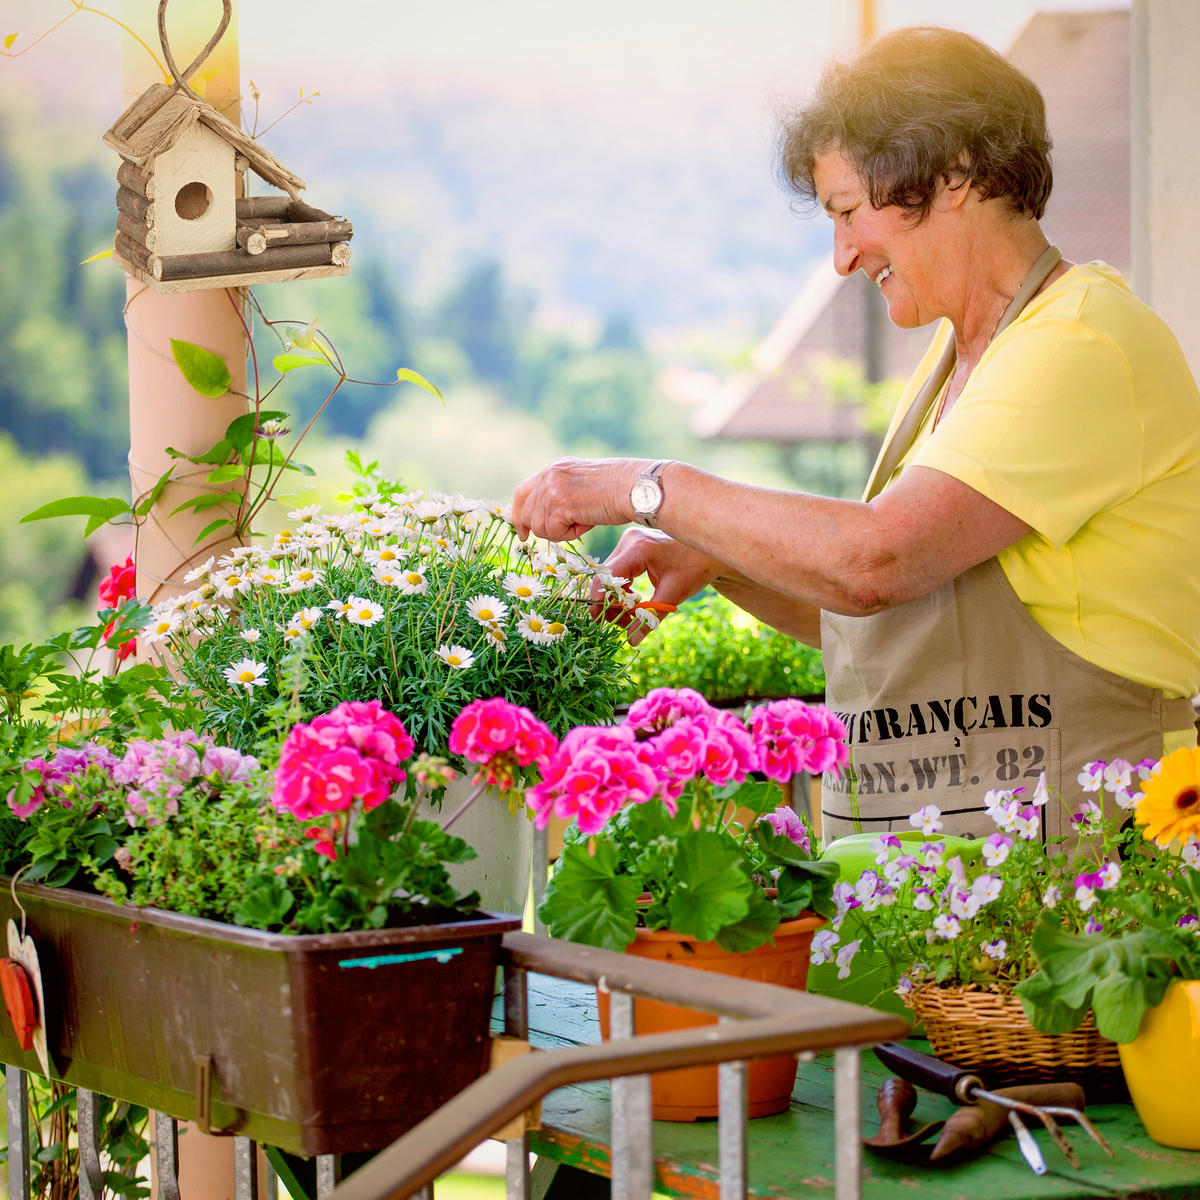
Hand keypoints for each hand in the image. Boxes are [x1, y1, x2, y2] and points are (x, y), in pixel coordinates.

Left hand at [512, 457, 643, 541]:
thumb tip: (548, 518)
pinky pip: (552, 533)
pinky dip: (569, 535)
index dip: (519, 514)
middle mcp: (549, 475)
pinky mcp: (559, 504)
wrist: (635, 488)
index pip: (522, 492)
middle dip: (540, 529)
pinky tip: (586, 524)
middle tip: (561, 534)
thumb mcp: (583, 485)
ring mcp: (552, 489)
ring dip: (560, 532)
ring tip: (583, 522)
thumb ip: (562, 495)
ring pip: (539, 527)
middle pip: (526, 512)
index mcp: (555, 468)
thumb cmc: (620, 490)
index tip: (523, 531)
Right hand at [598, 528, 724, 644]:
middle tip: (622, 623)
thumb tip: (631, 641)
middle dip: (610, 603)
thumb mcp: (673, 595)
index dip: (600, 602)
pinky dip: (622, 590)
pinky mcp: (632, 545)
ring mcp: (629, 541)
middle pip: (606, 577)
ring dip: (616, 598)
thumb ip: (649, 617)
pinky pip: (618, 571)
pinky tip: (635, 602)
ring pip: (610, 576)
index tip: (600, 623)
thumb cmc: (696, 569)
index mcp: (638, 549)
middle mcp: (629, 541)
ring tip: (631, 615)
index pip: (608, 577)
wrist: (709, 552)